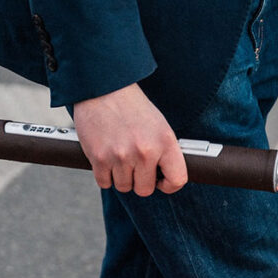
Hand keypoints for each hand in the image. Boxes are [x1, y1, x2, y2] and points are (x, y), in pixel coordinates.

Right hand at [73, 82, 187, 195]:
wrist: (103, 88)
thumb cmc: (131, 107)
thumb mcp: (159, 125)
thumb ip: (164, 151)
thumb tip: (166, 177)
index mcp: (165, 141)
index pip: (177, 180)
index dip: (169, 185)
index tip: (160, 180)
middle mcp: (145, 151)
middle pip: (145, 189)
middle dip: (139, 180)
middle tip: (134, 164)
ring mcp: (122, 156)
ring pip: (124, 187)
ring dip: (121, 176)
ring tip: (119, 156)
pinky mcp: (100, 158)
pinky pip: (105, 183)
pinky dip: (104, 175)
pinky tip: (106, 158)